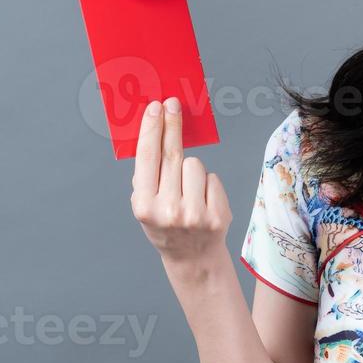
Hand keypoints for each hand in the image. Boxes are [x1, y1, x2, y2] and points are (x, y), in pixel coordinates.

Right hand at [130, 97, 231, 269]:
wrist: (192, 257)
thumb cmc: (165, 224)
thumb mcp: (146, 205)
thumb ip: (146, 175)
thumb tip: (153, 131)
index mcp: (145, 206)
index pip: (148, 159)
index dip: (152, 130)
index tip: (155, 107)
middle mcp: (169, 211)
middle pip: (172, 155)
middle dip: (172, 125)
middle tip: (173, 104)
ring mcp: (195, 215)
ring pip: (195, 164)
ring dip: (192, 170)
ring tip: (188, 191)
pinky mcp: (217, 216)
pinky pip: (213, 179)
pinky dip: (208, 185)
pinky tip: (203, 201)